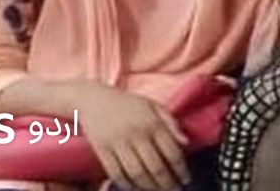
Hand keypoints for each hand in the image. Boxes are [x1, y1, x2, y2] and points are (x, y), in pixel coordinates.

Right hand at [74, 82, 190, 190]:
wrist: (93, 98)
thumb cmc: (128, 104)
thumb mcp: (153, 105)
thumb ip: (171, 122)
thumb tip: (186, 142)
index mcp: (152, 122)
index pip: (172, 152)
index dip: (181, 170)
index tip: (185, 179)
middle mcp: (136, 132)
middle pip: (156, 167)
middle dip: (167, 183)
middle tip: (174, 190)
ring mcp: (117, 142)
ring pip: (137, 173)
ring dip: (149, 186)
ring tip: (157, 190)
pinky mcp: (101, 149)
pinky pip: (116, 173)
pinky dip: (127, 184)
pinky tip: (135, 187)